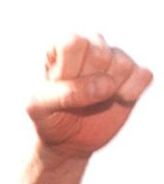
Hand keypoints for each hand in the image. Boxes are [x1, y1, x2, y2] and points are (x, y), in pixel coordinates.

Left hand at [28, 35, 152, 161]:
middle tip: (76, 97)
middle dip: (87, 84)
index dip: (68, 71)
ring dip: (107, 92)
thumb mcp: (39, 107)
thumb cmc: (49, 116)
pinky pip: (144, 75)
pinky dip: (131, 92)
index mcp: (61, 46)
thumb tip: (104, 86)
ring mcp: (115, 58)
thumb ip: (65, 94)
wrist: (68, 140)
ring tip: (93, 100)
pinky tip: (117, 100)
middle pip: (100, 55)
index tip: (58, 85)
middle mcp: (91, 45)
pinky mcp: (134, 75)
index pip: (72, 44)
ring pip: (122, 65)